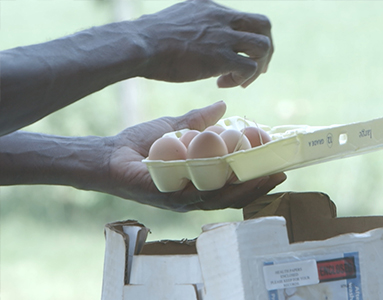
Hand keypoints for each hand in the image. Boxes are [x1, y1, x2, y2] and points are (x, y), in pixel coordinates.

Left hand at [104, 101, 285, 211]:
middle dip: (258, 184)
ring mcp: (183, 199)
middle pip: (233, 193)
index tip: (273, 159)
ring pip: (222, 198)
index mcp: (198, 178)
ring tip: (267, 177)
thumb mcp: (175, 128)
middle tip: (279, 172)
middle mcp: (194, 193)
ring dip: (246, 188)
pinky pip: (199, 195)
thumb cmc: (140, 145)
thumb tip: (223, 106)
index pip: (232, 179)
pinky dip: (219, 187)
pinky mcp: (170, 198)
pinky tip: (236, 178)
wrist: (109, 155)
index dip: (255, 173)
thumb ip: (198, 121)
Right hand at [135, 0, 272, 87]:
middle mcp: (222, 18)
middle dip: (264, 49)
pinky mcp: (220, 57)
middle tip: (254, 67)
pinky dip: (242, 78)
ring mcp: (223, 37)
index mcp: (212, 8)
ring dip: (256, 66)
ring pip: (263, 46)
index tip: (238, 55)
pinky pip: (249, 67)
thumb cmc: (151, 38)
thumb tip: (196, 38)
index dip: (247, 38)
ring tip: (238, 80)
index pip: (245, 18)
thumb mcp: (178, 20)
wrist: (141, 44)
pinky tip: (223, 83)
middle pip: (264, 25)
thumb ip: (195, 26)